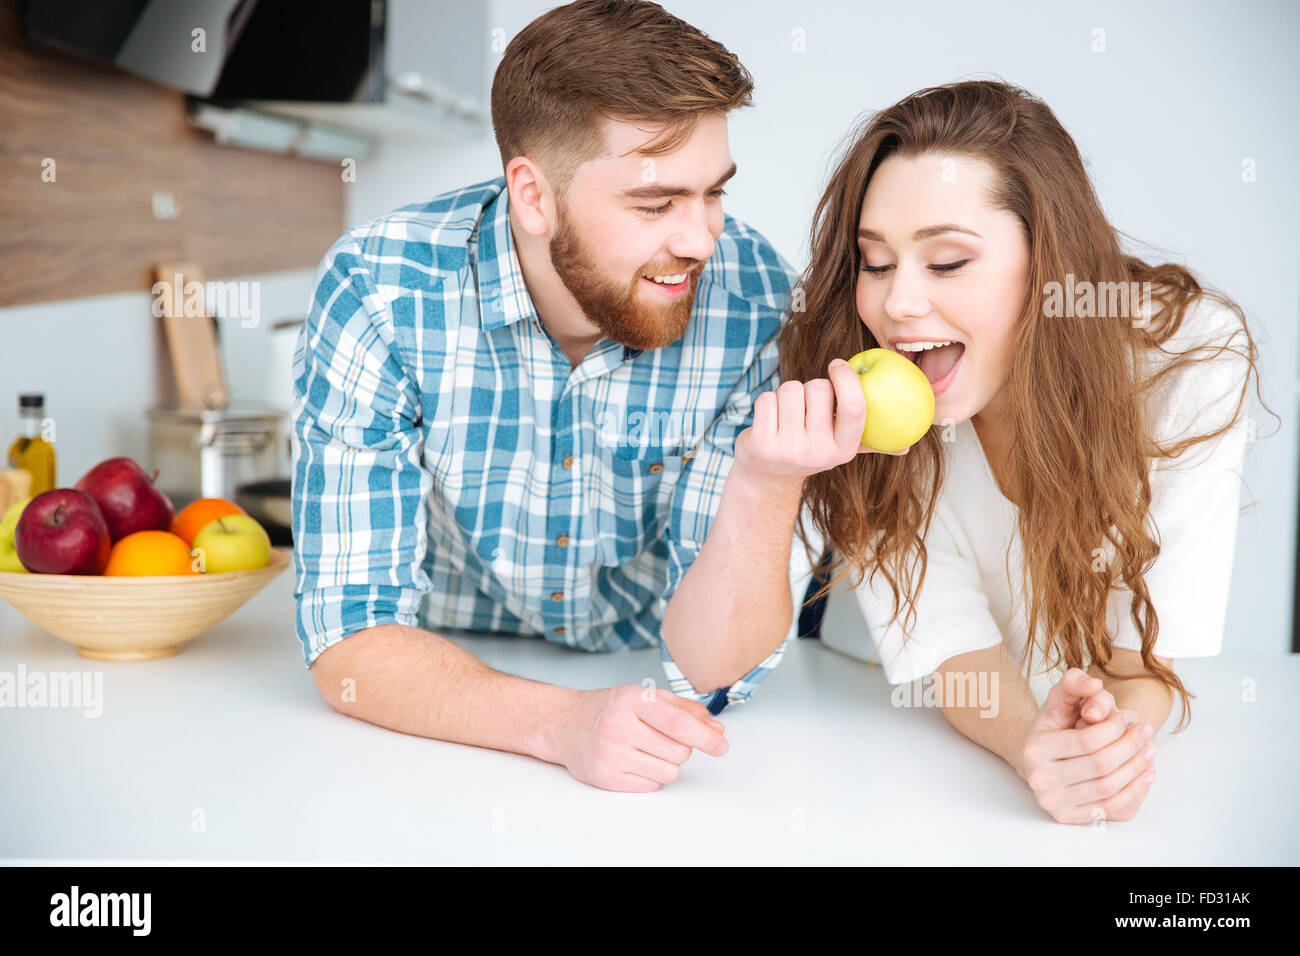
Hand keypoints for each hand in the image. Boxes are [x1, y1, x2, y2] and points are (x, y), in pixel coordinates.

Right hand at [555, 684, 728, 791]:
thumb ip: (685, 710)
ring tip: (645, 748)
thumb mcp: (646, 696)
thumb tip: (716, 730)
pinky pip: (652, 785)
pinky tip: (634, 760)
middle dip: (681, 748)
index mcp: (631, 699)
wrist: (567, 725)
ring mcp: (611, 755)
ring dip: (667, 763)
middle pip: (679, 752)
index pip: (677, 723)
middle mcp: (618, 727)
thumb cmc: (612, 709)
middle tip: (661, 737)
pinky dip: (651, 775)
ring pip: (669, 772)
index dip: (705, 736)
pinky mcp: (606, 778)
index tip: (722, 745)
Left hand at [734, 359, 907, 482]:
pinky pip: (766, 398)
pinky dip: (767, 402)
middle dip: (811, 387)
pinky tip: (769, 421)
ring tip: (787, 415)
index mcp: (844, 449)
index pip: (855, 408)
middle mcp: (819, 453)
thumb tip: (906, 447)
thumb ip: (871, 442)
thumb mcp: (840, 449)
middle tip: (806, 407)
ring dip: (787, 393)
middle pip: (819, 388)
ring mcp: (789, 450)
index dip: (847, 379)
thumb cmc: (810, 449)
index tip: (837, 364)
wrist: (768, 475)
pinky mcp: (762, 444)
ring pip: (791, 389)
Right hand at [1020, 668, 1156, 823]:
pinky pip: (1112, 809)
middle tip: (1146, 732)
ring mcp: (1054, 802)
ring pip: (1109, 788)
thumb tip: (1094, 684)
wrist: (1042, 760)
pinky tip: (1146, 774)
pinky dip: (1135, 792)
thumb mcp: (1059, 700)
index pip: (1087, 740)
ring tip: (1149, 750)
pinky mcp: (1070, 818)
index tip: (1127, 717)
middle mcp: (1040, 778)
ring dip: (1137, 768)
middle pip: (1100, 765)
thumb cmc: (1056, 728)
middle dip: (1131, 747)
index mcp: (1035, 748)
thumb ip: (1074, 684)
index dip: (1115, 728)